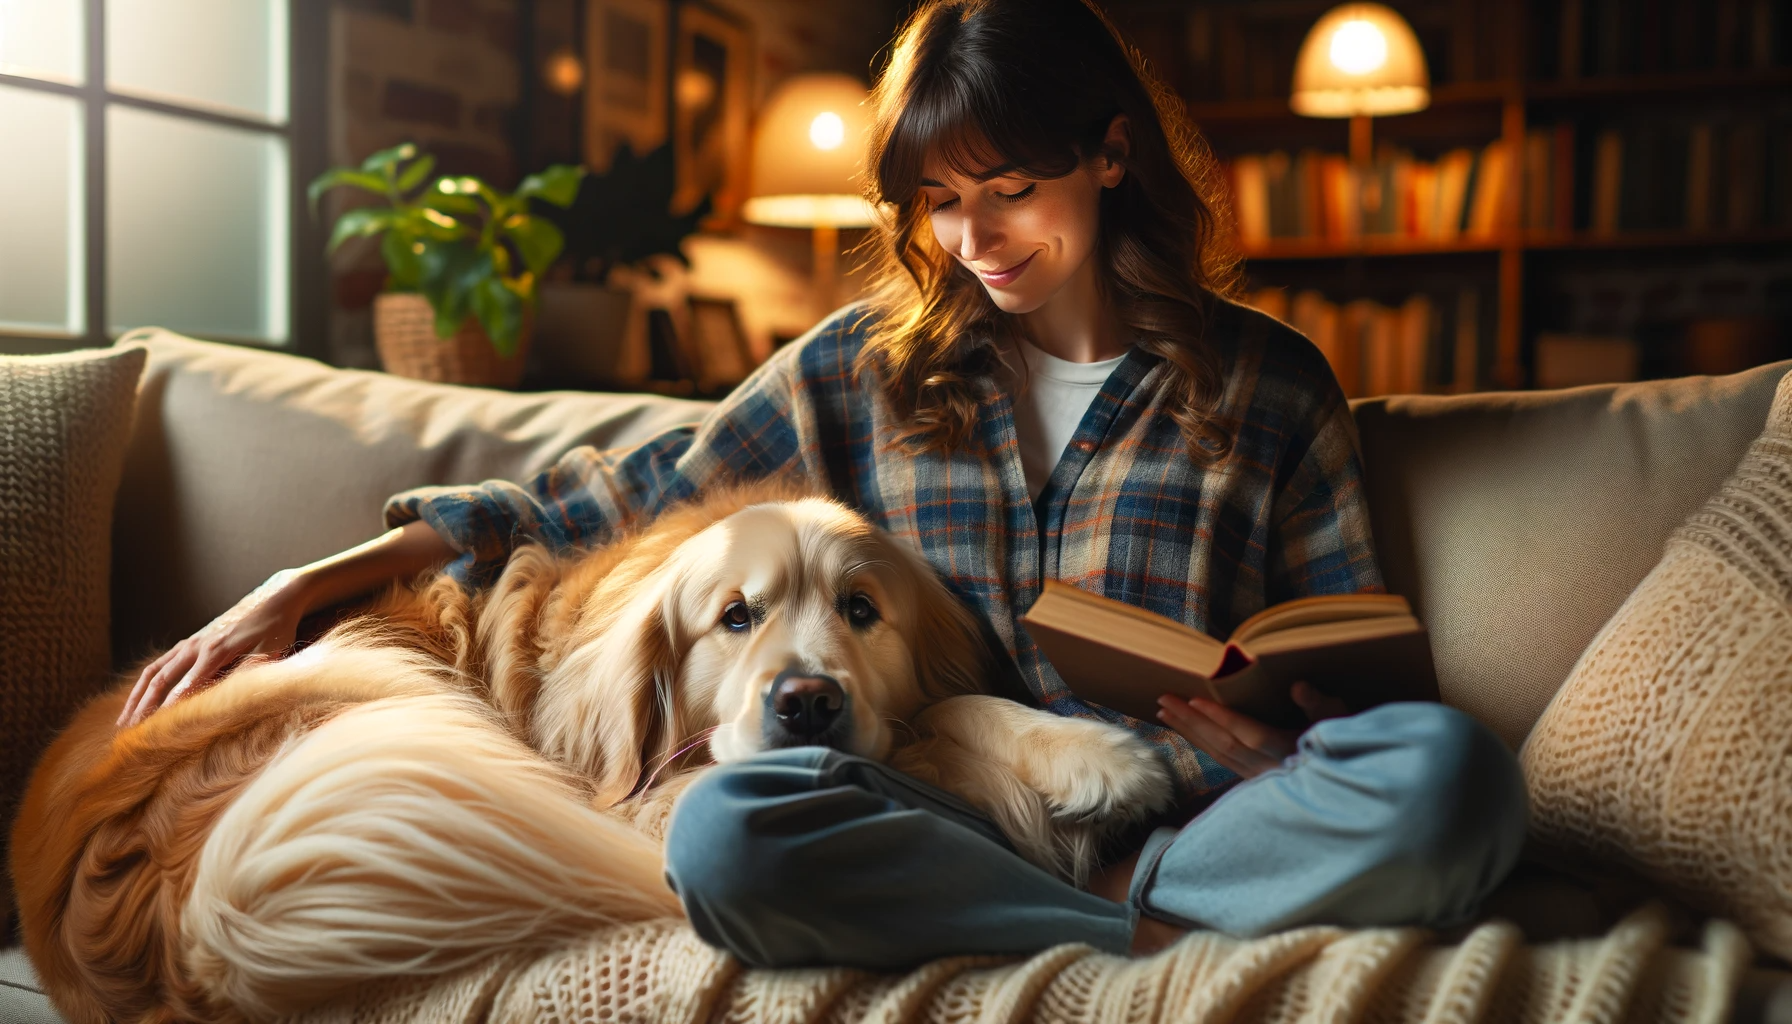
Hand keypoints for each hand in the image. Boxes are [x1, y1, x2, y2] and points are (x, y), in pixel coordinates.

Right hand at [116, 569, 311, 726]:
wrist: (275, 605)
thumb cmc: (276, 633)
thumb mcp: (269, 654)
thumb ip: (247, 672)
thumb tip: (226, 697)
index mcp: (215, 650)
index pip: (186, 686)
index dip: (169, 710)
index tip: (156, 733)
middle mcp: (197, 646)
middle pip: (162, 680)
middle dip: (143, 707)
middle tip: (129, 732)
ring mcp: (190, 643)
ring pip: (154, 672)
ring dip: (137, 696)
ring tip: (124, 721)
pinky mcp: (190, 643)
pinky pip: (161, 664)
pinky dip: (146, 683)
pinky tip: (138, 699)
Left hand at [1154, 682, 1347, 778]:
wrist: (1346, 785)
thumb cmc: (1344, 741)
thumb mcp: (1339, 718)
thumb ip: (1318, 703)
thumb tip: (1299, 686)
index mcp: (1288, 751)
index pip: (1249, 734)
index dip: (1221, 717)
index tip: (1194, 699)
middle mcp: (1269, 767)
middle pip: (1224, 744)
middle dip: (1192, 722)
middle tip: (1163, 700)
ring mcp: (1259, 777)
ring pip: (1218, 755)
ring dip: (1190, 732)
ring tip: (1164, 712)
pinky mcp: (1253, 780)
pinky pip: (1221, 760)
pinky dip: (1200, 743)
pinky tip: (1185, 731)